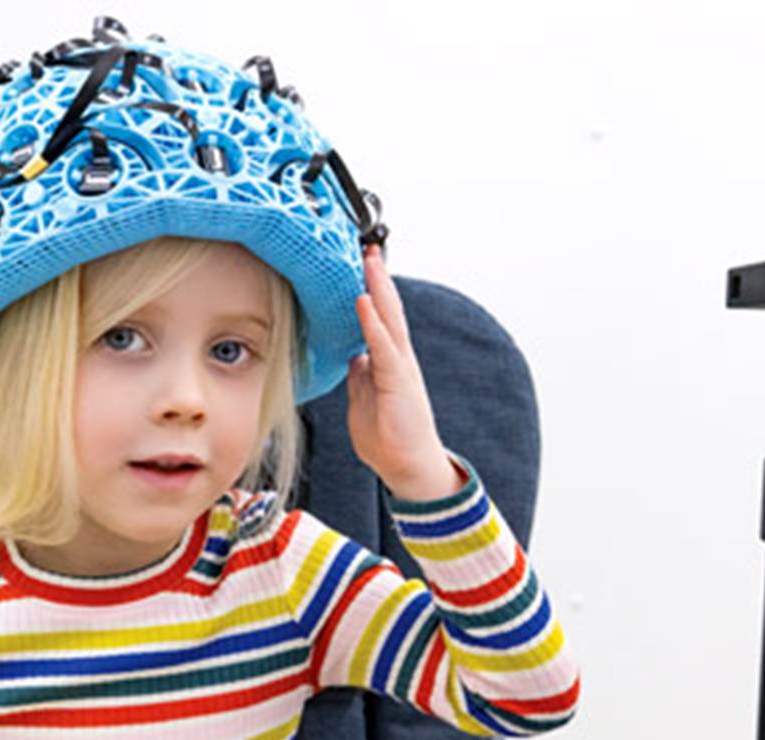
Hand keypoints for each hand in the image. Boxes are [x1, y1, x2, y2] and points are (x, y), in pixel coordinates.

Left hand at [349, 244, 461, 501]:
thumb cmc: (389, 440)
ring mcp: (401, 369)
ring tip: (369, 261)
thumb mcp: (363, 402)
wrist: (410, 468)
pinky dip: (372, 323)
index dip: (371, 292)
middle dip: (377, 278)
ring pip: (390, 320)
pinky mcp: (399, 382)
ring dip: (378, 289)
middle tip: (367, 248)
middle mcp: (398, 359)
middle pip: (388, 310)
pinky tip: (364, 302)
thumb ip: (360, 377)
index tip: (361, 266)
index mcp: (389, 363)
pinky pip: (384, 347)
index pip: (379, 319)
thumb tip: (354, 355)